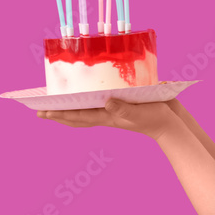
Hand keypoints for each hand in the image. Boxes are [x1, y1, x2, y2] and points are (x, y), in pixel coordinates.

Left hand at [37, 98, 177, 140]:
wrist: (173, 124)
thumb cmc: (156, 119)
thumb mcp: (139, 113)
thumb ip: (123, 109)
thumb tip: (107, 102)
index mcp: (107, 116)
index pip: (78, 116)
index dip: (59, 114)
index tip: (42, 112)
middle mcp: (108, 113)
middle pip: (78, 114)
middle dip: (60, 112)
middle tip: (42, 109)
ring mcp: (116, 108)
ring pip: (88, 107)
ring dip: (72, 105)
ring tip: (60, 100)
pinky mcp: (125, 102)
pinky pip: (102, 99)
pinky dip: (91, 96)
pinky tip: (91, 89)